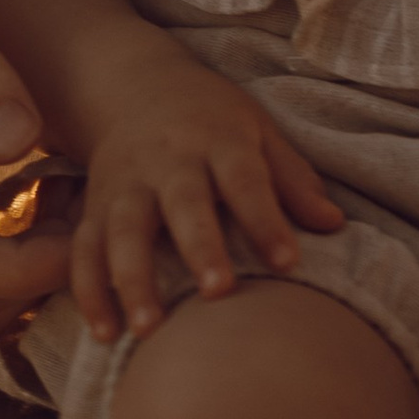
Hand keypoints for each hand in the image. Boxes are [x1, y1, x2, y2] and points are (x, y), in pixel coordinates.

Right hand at [72, 45, 343, 343]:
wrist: (136, 84)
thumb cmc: (212, 119)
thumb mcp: (258, 131)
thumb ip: (292, 180)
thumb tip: (334, 225)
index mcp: (218, 140)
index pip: (246, 180)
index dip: (266, 220)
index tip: (289, 262)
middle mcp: (168, 162)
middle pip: (183, 203)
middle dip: (198, 246)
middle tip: (216, 292)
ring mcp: (126, 185)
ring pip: (123, 232)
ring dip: (132, 280)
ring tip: (148, 330)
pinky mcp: (94, 207)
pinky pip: (84, 250)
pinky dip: (88, 290)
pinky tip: (106, 333)